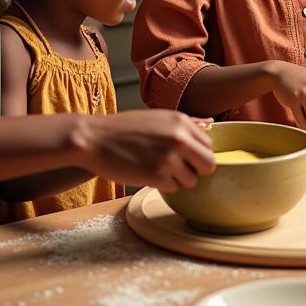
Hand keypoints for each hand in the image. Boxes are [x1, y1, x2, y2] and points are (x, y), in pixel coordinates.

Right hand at [77, 109, 214, 193]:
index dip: (198, 154)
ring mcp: (168, 157)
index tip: (186, 157)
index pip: (209, 145)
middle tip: (180, 170)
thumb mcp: (159, 117)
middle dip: (197, 170)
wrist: (94, 138)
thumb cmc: (126, 129)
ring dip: (178, 180)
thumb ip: (186, 123)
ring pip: (191, 180)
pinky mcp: (156, 176)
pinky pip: (174, 188)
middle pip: (209, 164)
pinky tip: (149, 175)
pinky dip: (163, 186)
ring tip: (160, 170)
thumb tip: (210, 122)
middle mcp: (179, 138)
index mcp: (181, 121)